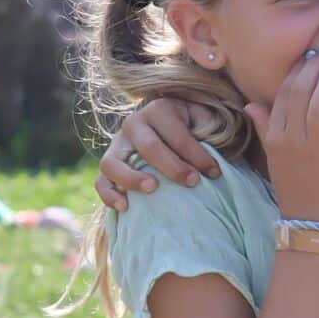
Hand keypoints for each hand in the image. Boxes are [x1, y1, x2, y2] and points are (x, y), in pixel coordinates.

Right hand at [96, 98, 222, 209]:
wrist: (167, 128)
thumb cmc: (191, 127)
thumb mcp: (203, 118)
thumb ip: (210, 125)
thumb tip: (217, 141)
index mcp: (158, 109)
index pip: (178, 135)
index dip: (198, 156)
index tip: (215, 173)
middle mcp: (133, 124)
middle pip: (149, 147)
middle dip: (173, 167)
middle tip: (193, 182)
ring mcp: (117, 145)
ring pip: (114, 162)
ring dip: (132, 178)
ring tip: (153, 189)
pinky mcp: (108, 164)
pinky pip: (101, 181)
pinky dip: (109, 195)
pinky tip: (125, 207)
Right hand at [249, 50, 318, 225]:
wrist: (311, 224)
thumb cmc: (296, 190)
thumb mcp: (274, 158)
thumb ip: (265, 129)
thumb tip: (250, 105)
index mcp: (275, 138)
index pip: (282, 95)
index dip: (296, 72)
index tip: (307, 58)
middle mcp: (292, 141)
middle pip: (299, 94)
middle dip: (312, 69)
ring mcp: (315, 150)